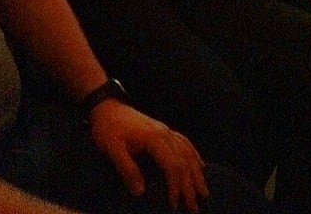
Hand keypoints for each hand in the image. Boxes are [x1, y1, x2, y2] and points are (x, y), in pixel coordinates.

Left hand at [89, 100, 208, 212]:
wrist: (107, 106)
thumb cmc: (108, 128)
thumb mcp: (112, 149)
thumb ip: (127, 169)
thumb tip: (140, 192)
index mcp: (154, 138)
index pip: (172, 165)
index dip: (175, 186)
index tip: (173, 205)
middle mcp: (165, 133)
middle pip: (183, 161)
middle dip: (190, 185)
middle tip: (194, 208)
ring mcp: (165, 130)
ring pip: (187, 152)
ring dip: (196, 173)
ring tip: (203, 192)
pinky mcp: (163, 130)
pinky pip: (184, 142)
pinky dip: (194, 155)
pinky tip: (200, 164)